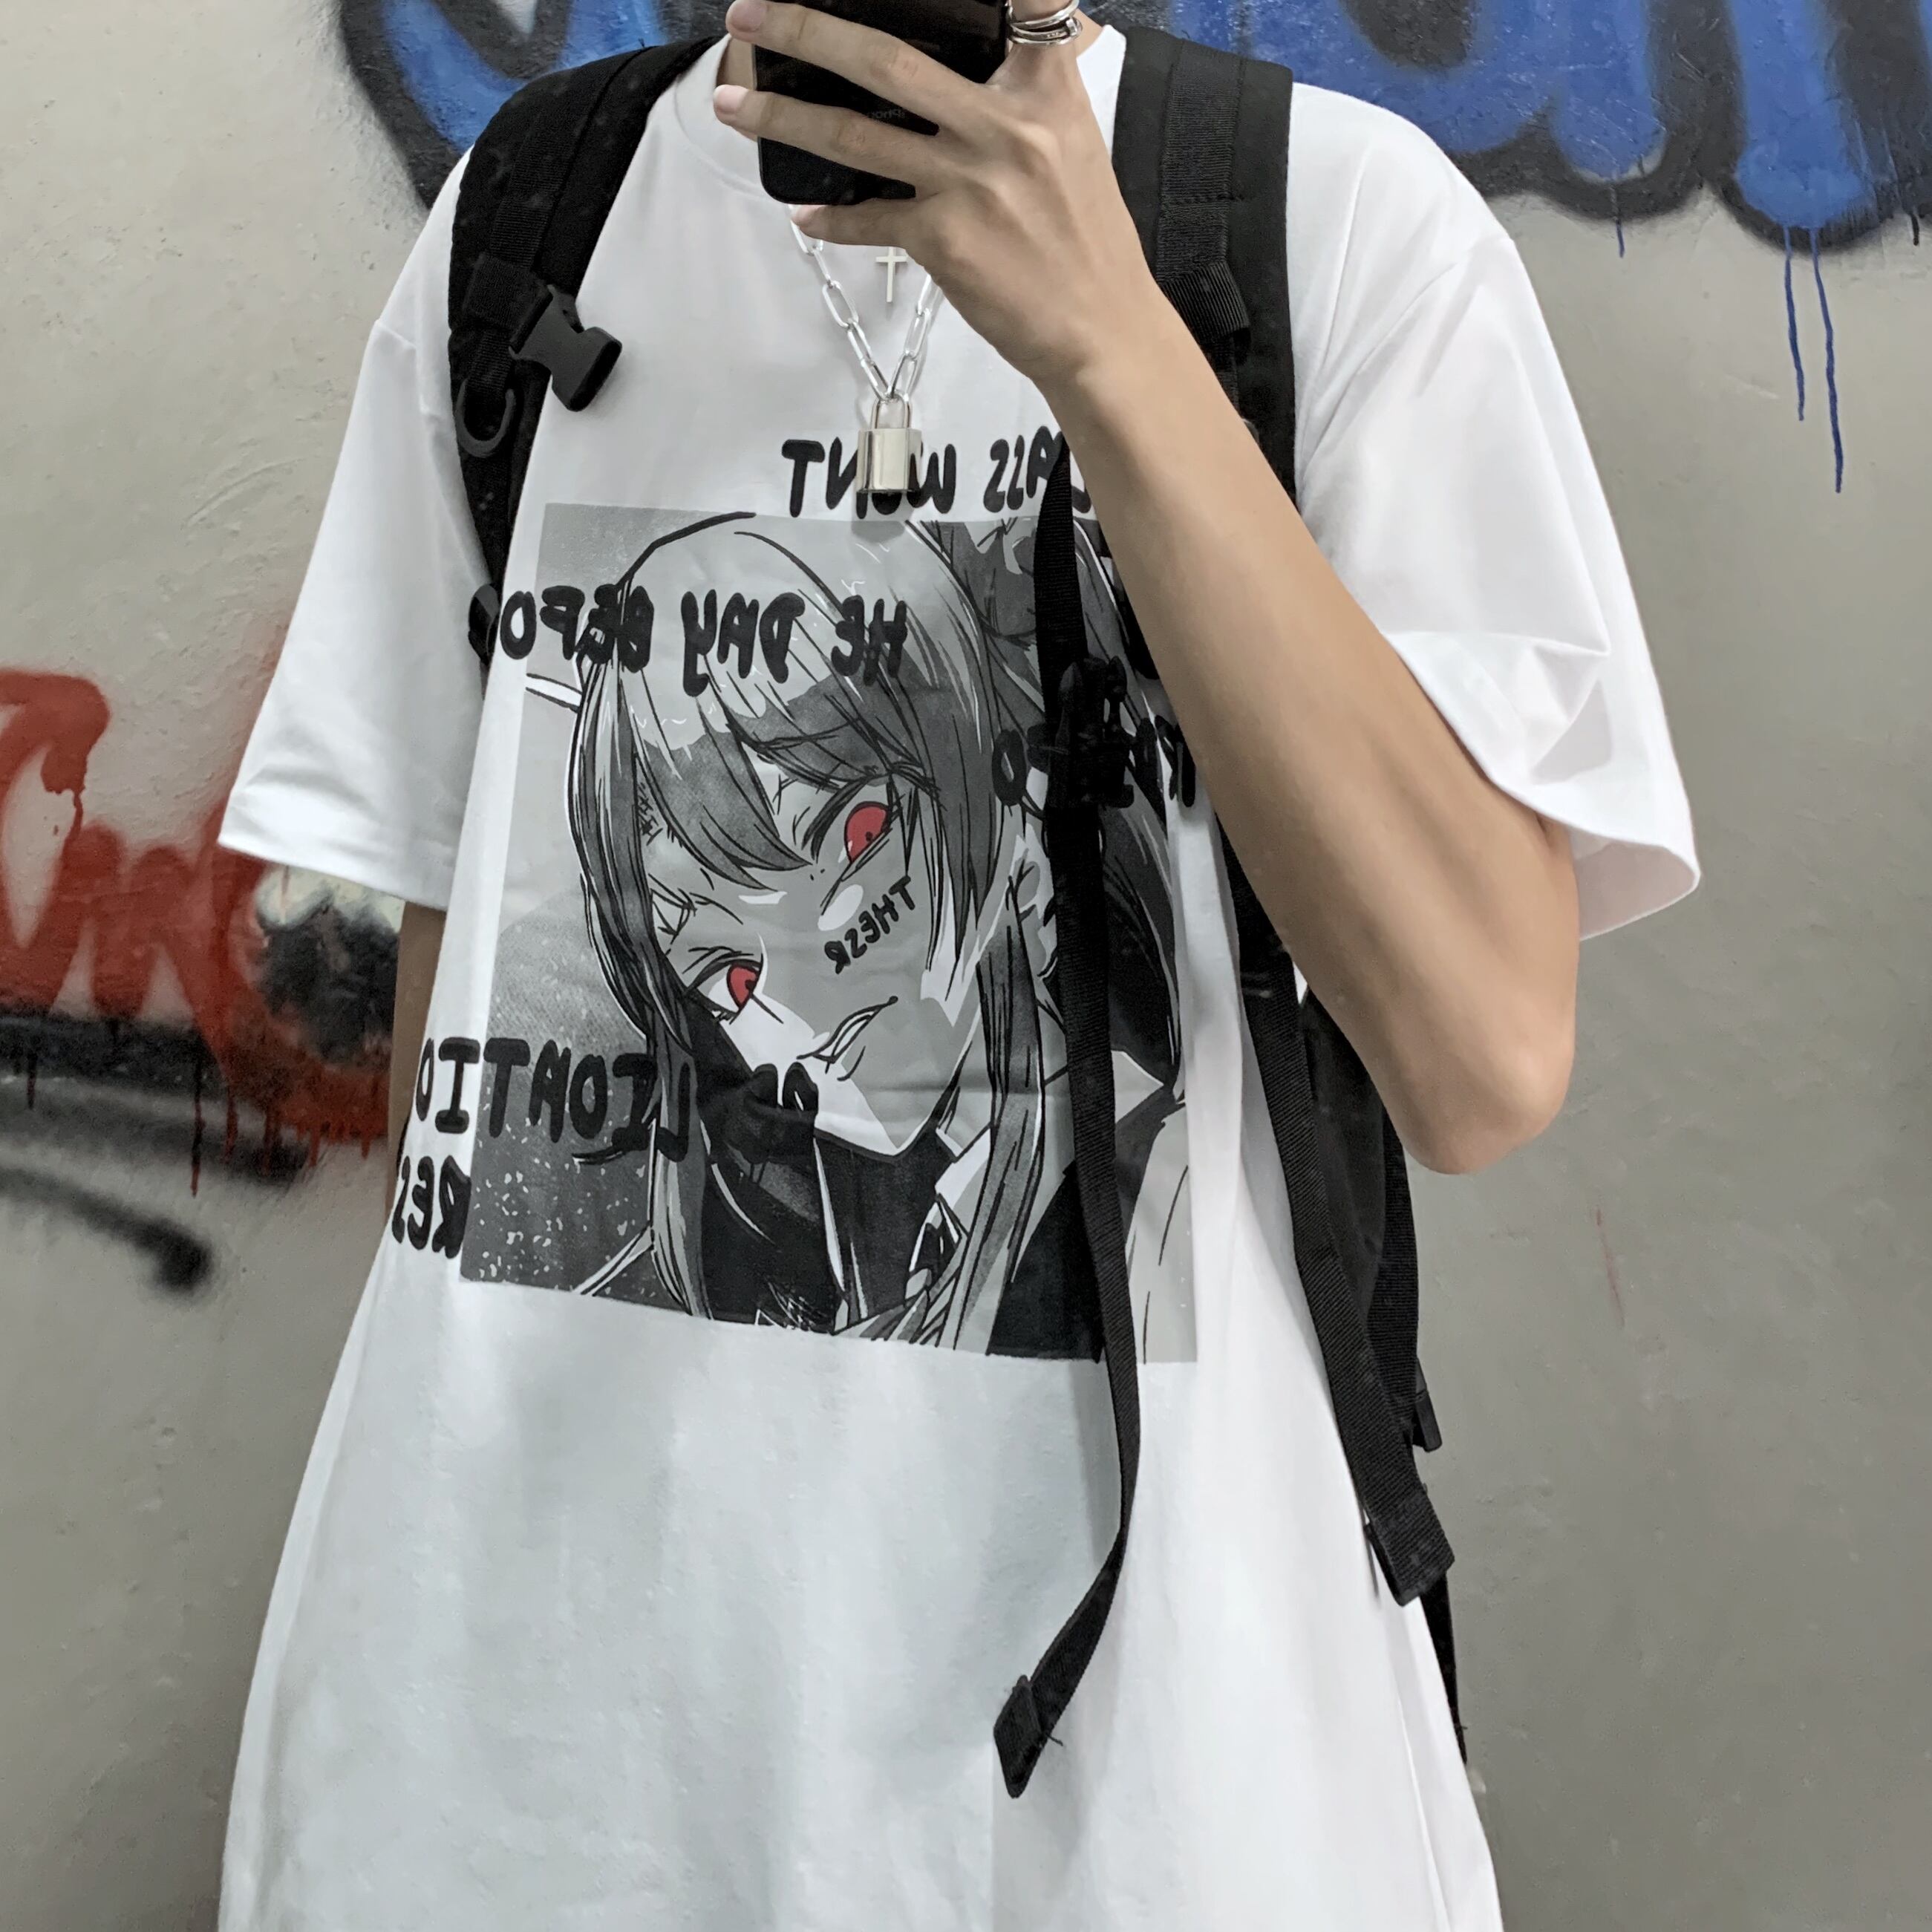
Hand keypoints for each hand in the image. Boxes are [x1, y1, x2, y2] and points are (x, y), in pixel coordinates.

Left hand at [712, 0, 1166, 395]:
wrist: (1100, 330)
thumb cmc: (1086, 240)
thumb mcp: (1076, 141)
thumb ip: (1030, 89)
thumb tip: (1000, 50)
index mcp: (1044, 91)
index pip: (1025, 4)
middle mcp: (1003, 127)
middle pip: (887, 60)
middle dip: (806, 30)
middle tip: (749, 14)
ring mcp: (968, 183)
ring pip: (855, 136)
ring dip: (783, 119)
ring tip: (733, 107)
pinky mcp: (943, 241)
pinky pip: (867, 218)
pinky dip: (830, 219)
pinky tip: (804, 215)